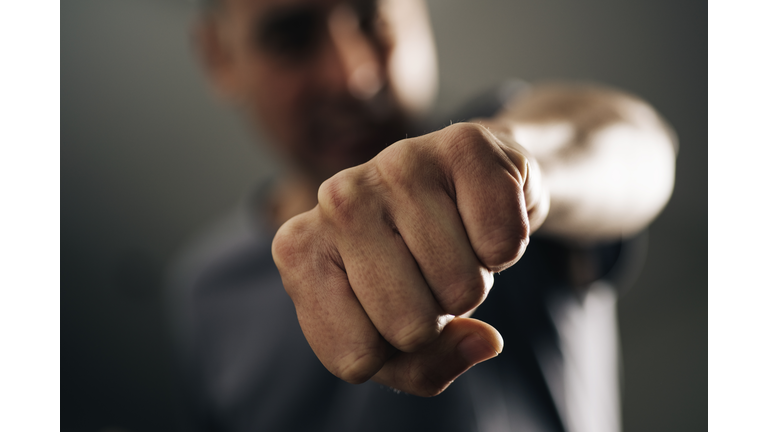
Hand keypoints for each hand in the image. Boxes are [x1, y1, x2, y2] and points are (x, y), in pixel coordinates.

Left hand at [272, 122, 547, 395]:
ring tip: (454, 242)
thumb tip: (485, 341)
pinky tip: (480, 215)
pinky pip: (502, 245)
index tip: (391, 307)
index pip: (356, 358)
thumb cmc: (415, 269)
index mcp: (298, 251)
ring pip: (461, 290)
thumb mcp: (397, 339)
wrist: (463, 188)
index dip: (393, 351)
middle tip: (429, 273)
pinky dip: (507, 245)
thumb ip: (425, 368)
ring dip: (473, 280)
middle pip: (409, 327)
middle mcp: (334, 199)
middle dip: (438, 316)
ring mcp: (395, 163)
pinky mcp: (462, 143)